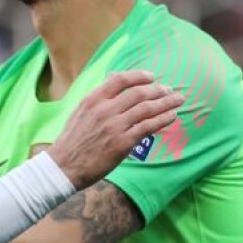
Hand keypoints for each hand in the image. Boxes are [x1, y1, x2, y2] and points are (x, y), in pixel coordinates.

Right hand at [48, 70, 183, 189]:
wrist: (63, 167)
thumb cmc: (71, 142)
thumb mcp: (79, 113)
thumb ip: (97, 99)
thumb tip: (113, 83)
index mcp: (92, 100)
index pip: (120, 79)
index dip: (139, 76)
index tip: (151, 76)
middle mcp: (105, 109)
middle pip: (138, 92)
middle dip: (158, 89)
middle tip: (169, 90)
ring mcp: (115, 126)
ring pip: (147, 108)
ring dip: (166, 102)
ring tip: (178, 100)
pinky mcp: (123, 143)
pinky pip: (149, 126)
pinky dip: (163, 119)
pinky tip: (172, 116)